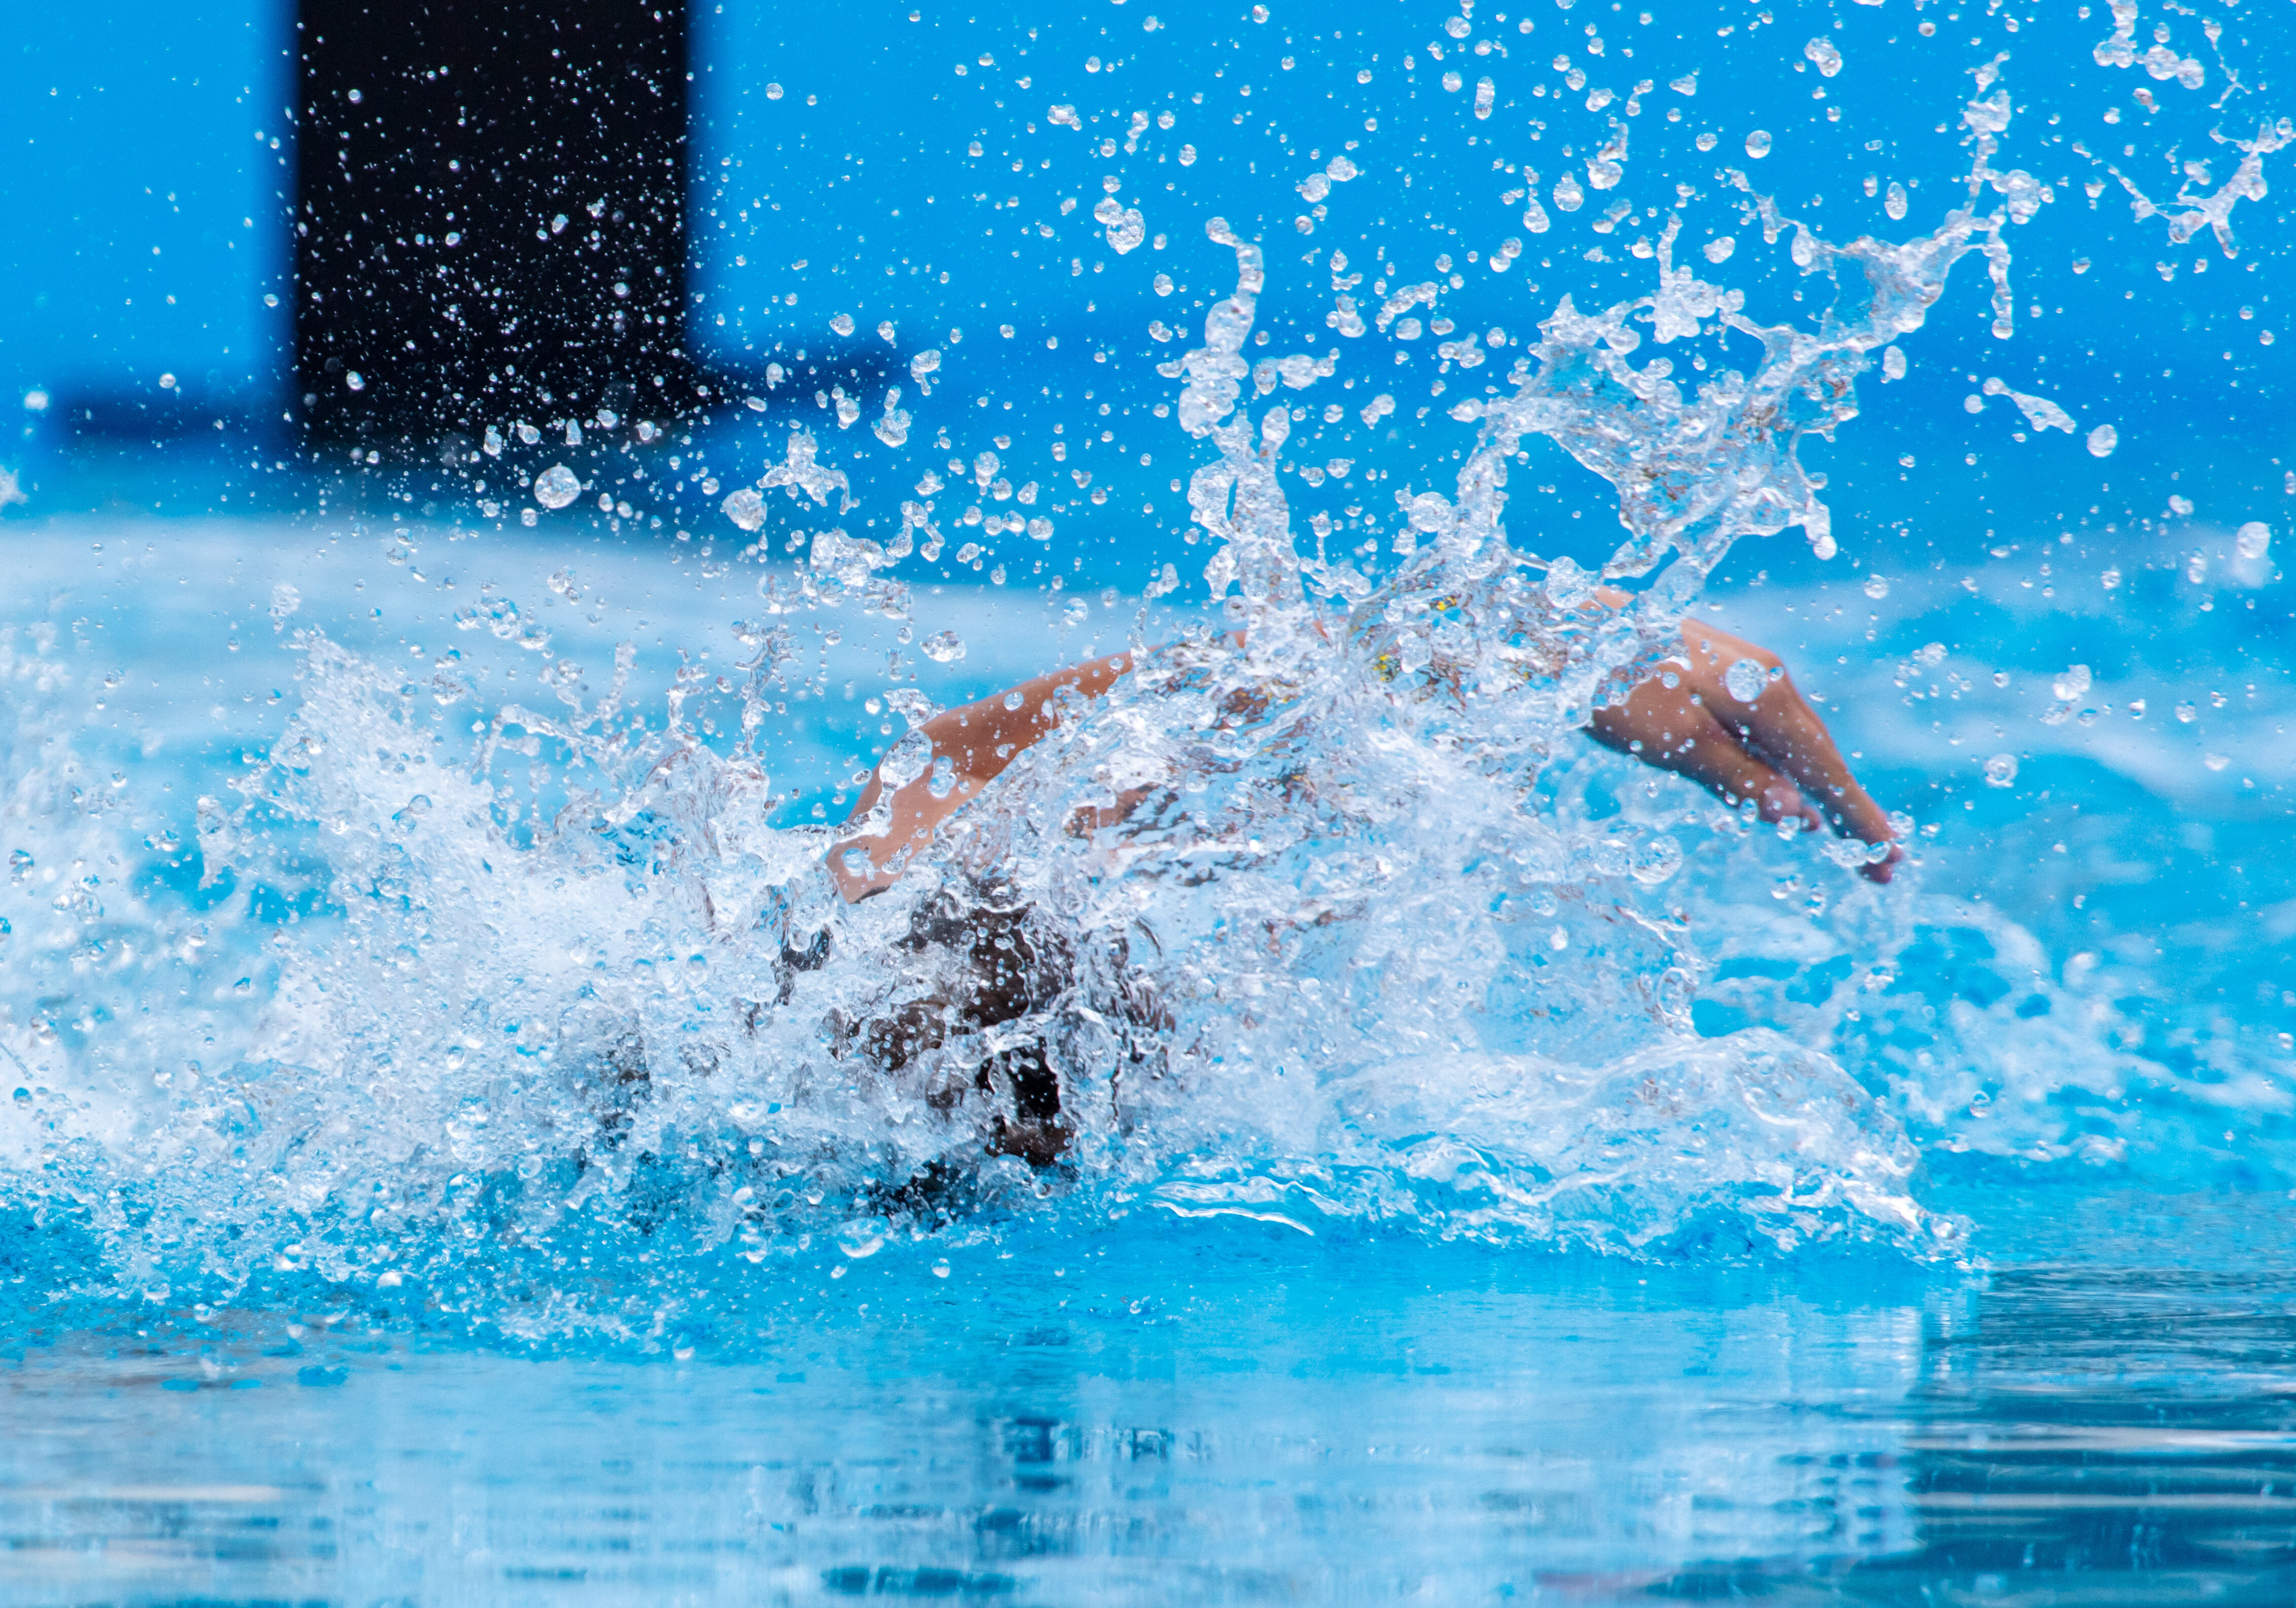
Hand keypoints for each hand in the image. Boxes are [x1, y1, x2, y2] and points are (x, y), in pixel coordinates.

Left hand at [1586, 616, 1903, 882]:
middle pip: (1821, 757)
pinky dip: (1788, 769)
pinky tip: (1791, 795)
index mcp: (1766, 697)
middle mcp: (1769, 680)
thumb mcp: (1675, 743)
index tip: (1890, 859)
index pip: (1826, 771)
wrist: (1574, 630)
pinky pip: (1769, 732)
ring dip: (1824, 792)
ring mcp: (1747, 674)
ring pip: (1796, 744)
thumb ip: (1737, 778)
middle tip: (1884, 865)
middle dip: (1851, 812)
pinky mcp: (1723, 676)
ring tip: (1850, 839)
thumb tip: (1795, 816)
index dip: (1858, 819)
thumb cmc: (1617, 688)